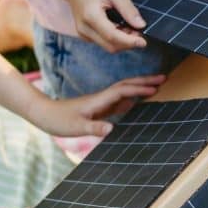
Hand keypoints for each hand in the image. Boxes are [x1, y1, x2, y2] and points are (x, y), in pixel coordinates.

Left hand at [29, 75, 164, 136]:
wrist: (43, 114)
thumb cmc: (58, 120)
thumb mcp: (76, 127)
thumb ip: (94, 128)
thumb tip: (112, 129)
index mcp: (99, 100)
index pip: (123, 90)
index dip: (139, 88)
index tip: (156, 87)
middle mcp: (102, 98)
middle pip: (127, 86)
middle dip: (145, 81)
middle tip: (164, 78)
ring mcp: (101, 103)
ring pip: (125, 92)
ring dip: (140, 88)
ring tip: (156, 86)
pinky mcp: (98, 109)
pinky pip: (119, 102)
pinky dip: (131, 99)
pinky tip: (137, 102)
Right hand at [63, 0, 147, 51]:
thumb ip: (128, 9)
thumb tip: (141, 25)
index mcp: (91, 16)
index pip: (112, 36)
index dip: (129, 41)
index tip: (143, 42)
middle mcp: (84, 28)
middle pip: (111, 46)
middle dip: (128, 43)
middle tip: (139, 31)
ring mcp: (83, 34)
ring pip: (108, 47)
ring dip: (122, 42)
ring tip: (130, 27)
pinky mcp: (85, 36)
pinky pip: (104, 43)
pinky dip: (115, 39)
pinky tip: (120, 27)